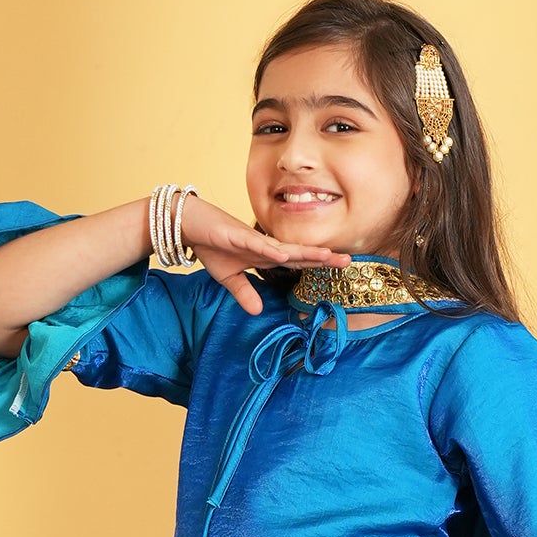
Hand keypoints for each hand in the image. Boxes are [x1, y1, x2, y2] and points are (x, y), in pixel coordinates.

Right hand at [176, 198, 349, 314]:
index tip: (339, 268)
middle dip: (323, 256)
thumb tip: (256, 311)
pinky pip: (256, 244)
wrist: (188, 224)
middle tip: (348, 260)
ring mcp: (252, 240)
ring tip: (327, 256)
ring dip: (305, 251)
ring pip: (284, 247)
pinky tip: (285, 254)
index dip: (318, 264)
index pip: (297, 261)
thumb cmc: (210, 245)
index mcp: (265, 256)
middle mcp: (264, 246)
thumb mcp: (229, 278)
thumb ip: (244, 293)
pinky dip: (270, 249)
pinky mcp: (236, 236)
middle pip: (299, 252)